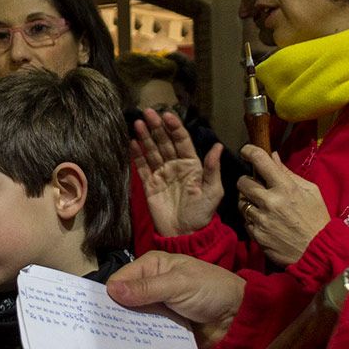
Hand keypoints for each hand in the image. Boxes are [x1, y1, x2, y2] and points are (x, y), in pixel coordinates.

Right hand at [105, 251, 245, 348]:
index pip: (120, 280)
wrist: (239, 316)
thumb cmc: (211, 290)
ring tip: (109, 348)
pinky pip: (146, 335)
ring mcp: (156, 309)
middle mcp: (149, 286)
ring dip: (126, 332)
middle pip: (123, 302)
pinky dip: (140, 341)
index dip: (108, 297)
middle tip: (97, 335)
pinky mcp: (163, 328)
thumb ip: (147, 289)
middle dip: (114, 316)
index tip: (95, 316)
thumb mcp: (178, 284)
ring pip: (133, 320)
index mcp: (151, 267)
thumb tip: (112, 291)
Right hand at [132, 110, 224, 236]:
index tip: (167, 116)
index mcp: (192, 164)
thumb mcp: (213, 192)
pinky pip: (142, 167)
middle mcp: (176, 165)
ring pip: (152, 151)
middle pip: (164, 142)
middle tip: (148, 112)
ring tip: (137, 123)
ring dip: (145, 137)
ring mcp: (161, 174)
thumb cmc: (203, 214)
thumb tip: (217, 146)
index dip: (174, 127)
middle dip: (156, 127)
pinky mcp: (149, 185)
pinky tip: (132, 142)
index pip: (182, 141)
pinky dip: (137, 155)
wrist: (185, 235)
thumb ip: (212, 169)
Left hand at [235, 147, 331, 266]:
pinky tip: (264, 221)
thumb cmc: (316, 219)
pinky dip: (251, 218)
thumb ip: (288, 173)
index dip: (249, 151)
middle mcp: (270, 201)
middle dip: (246, 181)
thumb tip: (273, 156)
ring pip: (241, 201)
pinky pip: (245, 220)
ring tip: (261, 205)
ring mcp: (261, 219)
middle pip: (242, 182)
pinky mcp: (256, 234)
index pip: (260, 160)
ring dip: (248, 201)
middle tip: (255, 186)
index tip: (246, 151)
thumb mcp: (310, 192)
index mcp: (286, 187)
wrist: (316, 252)